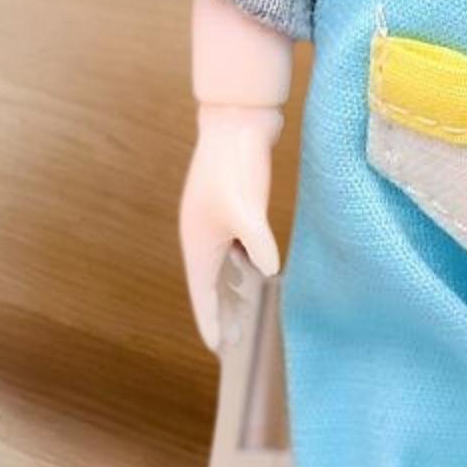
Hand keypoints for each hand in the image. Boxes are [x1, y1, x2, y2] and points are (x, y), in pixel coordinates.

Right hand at [179, 103, 282, 352]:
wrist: (237, 119)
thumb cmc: (234, 164)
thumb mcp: (245, 208)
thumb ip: (258, 243)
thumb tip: (268, 270)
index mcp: (199, 241)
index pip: (203, 292)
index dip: (211, 320)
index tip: (219, 348)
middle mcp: (203, 234)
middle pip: (210, 282)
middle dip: (222, 310)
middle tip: (236, 339)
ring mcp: (216, 219)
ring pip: (222, 264)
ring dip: (232, 288)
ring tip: (245, 310)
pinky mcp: (232, 204)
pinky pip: (233, 245)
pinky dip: (241, 263)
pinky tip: (256, 268)